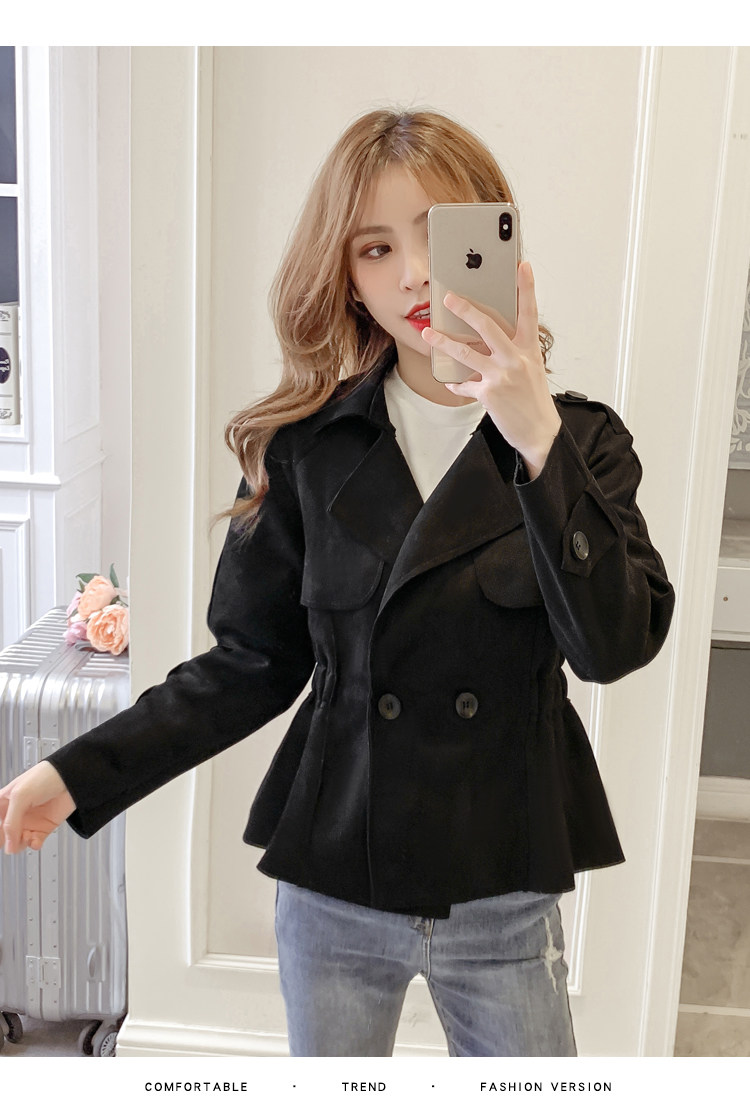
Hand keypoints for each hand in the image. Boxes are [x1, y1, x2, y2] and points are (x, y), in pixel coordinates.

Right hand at [0, 761, 75, 854]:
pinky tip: (35, 840)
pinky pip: (34, 842)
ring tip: (27, 836)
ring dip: (21, 843)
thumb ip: (11, 822)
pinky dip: (33, 844)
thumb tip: (8, 846)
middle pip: (3, 836)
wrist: (71, 778)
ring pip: (17, 842)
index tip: (0, 839)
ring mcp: (29, 822)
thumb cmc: (44, 777)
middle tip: (11, 841)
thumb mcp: (20, 796)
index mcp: (4, 802)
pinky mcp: (43, 828)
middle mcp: (15, 814)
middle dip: (6, 842)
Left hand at [422, 261, 560, 478]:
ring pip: (467, 353)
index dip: (527, 288)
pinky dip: (457, 383)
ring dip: (444, 342)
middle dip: (465, 310)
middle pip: (488, 327)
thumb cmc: (534, 400)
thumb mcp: (531, 369)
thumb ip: (513, 351)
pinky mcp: (489, 394)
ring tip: (428, 334)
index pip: (529, 312)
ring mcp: (502, 376)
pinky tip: (452, 382)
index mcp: (529, 349)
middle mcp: (516, 359)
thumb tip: (488, 339)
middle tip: (449, 298)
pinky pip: (465, 384)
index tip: (522, 266)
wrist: (540, 432)